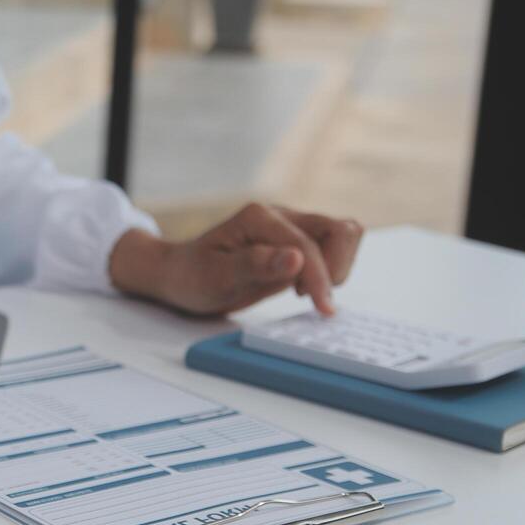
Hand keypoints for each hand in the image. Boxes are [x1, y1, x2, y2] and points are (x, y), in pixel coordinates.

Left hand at [109, 203, 363, 316]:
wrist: (180, 276)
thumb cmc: (193, 276)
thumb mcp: (216, 277)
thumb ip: (255, 265)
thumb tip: (297, 259)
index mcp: (259, 217)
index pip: (307, 243)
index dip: (319, 277)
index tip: (322, 309)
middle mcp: (279, 216)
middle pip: (339, 229)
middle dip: (337, 267)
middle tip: (315, 299)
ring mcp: (291, 228)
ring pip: (343, 235)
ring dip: (339, 267)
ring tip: (307, 293)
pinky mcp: (297, 243)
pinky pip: (332, 249)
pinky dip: (331, 270)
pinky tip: (302, 290)